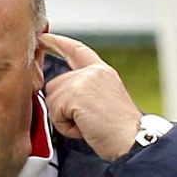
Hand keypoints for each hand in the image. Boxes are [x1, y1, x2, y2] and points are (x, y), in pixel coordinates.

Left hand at [38, 32, 143, 160]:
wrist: (132, 139)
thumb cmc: (118, 130)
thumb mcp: (102, 101)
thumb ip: (83, 90)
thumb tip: (60, 95)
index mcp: (102, 71)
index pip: (76, 50)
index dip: (58, 42)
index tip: (44, 36)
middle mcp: (93, 72)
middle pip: (55, 85)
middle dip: (62, 107)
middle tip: (86, 120)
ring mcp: (83, 80)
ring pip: (52, 99)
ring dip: (64, 118)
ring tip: (87, 124)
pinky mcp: (75, 93)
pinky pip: (54, 112)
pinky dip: (65, 126)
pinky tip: (84, 127)